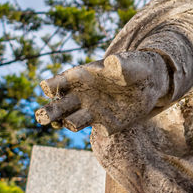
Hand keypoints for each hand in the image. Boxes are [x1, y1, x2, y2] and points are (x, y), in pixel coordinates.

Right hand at [36, 51, 171, 133]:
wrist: (150, 83)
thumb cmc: (135, 67)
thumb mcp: (130, 63)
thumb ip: (120, 64)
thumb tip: (112, 62)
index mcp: (78, 78)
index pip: (56, 83)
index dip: (51, 86)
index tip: (50, 88)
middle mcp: (79, 97)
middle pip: (57, 107)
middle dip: (48, 112)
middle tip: (42, 117)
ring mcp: (90, 112)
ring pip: (71, 121)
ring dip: (69, 122)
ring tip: (71, 122)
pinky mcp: (106, 124)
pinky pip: (97, 130)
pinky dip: (99, 130)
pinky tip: (103, 127)